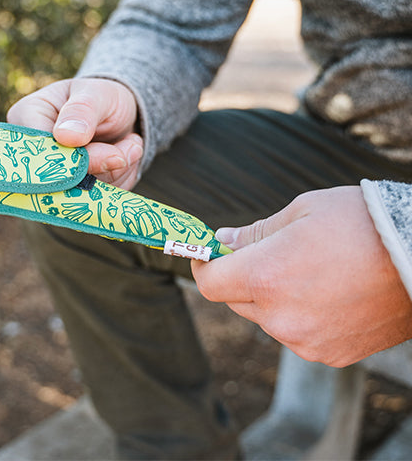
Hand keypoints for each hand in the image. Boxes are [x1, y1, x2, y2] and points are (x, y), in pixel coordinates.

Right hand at [6, 78, 142, 188]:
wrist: (120, 114)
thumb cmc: (101, 97)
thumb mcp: (96, 94)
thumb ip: (82, 111)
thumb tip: (66, 137)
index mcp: (25, 118)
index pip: (39, 152)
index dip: (74, 161)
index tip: (113, 155)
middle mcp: (32, 152)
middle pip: (59, 180)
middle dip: (102, 167)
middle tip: (132, 147)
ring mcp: (51, 177)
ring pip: (82, 193)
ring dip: (116, 173)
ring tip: (131, 146)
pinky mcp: (72, 193)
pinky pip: (94, 201)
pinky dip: (119, 182)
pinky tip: (126, 159)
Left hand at [192, 186, 411, 366]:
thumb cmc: (362, 223)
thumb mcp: (300, 212)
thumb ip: (254, 233)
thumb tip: (222, 241)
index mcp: (267, 276)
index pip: (210, 283)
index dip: (203, 267)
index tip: (207, 256)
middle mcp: (281, 316)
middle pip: (236, 301)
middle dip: (241, 277)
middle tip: (263, 255)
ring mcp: (306, 340)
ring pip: (266, 318)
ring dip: (271, 297)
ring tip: (307, 271)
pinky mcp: (331, 353)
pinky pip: (296, 334)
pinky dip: (298, 315)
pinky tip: (325, 292)